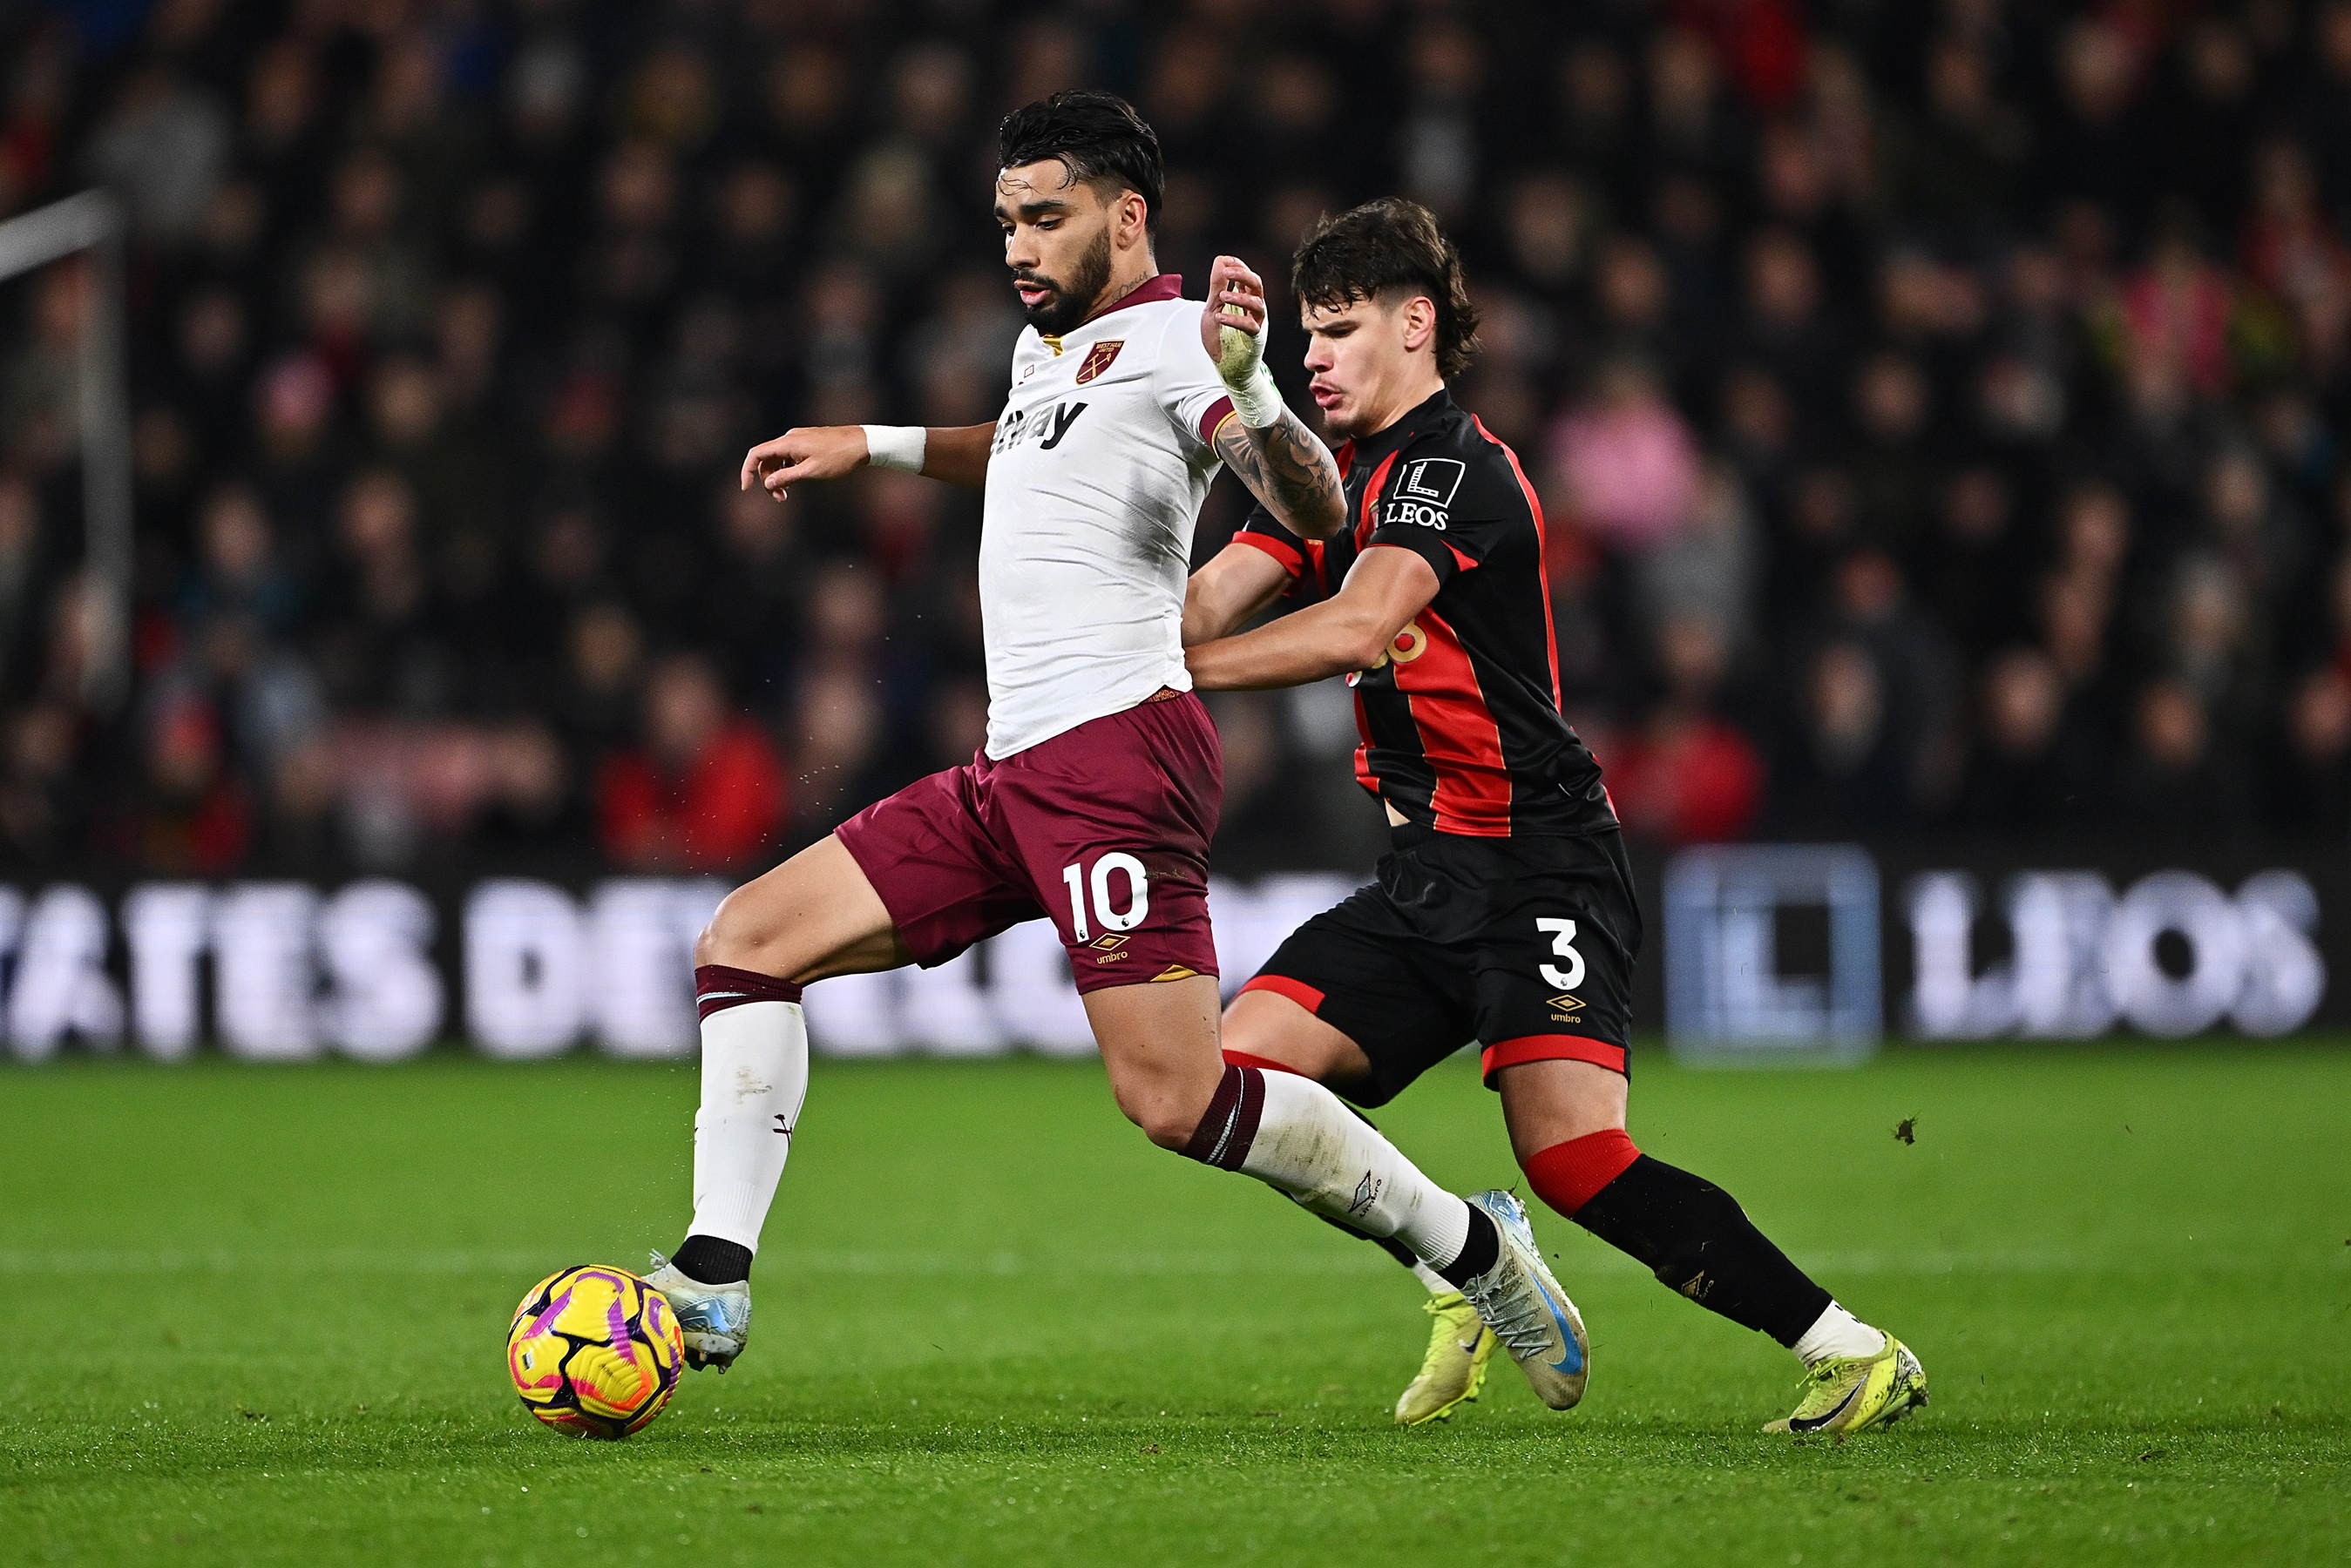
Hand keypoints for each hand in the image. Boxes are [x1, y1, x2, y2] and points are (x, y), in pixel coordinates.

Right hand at [739, 426, 870, 496]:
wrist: (863, 443)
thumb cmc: (839, 458)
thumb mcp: (811, 471)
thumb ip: (787, 477)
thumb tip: (767, 484)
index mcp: (788, 443)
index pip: (756, 454)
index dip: (747, 471)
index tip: (746, 488)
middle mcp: (790, 437)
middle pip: (767, 459)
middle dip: (768, 479)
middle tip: (781, 499)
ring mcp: (799, 438)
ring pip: (778, 458)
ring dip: (779, 476)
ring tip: (788, 493)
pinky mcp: (808, 441)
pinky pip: (789, 456)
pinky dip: (788, 469)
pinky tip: (798, 480)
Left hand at [1200, 254, 1267, 385]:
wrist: (1226, 367)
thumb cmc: (1221, 338)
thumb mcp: (1214, 308)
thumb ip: (1217, 286)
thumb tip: (1220, 260)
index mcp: (1245, 299)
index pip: (1247, 276)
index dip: (1238, 265)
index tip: (1226, 260)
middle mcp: (1254, 309)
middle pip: (1257, 284)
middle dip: (1243, 275)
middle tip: (1228, 271)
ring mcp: (1257, 323)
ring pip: (1257, 304)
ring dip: (1240, 297)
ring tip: (1222, 297)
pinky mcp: (1254, 339)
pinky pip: (1250, 326)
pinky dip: (1235, 320)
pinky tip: (1219, 318)